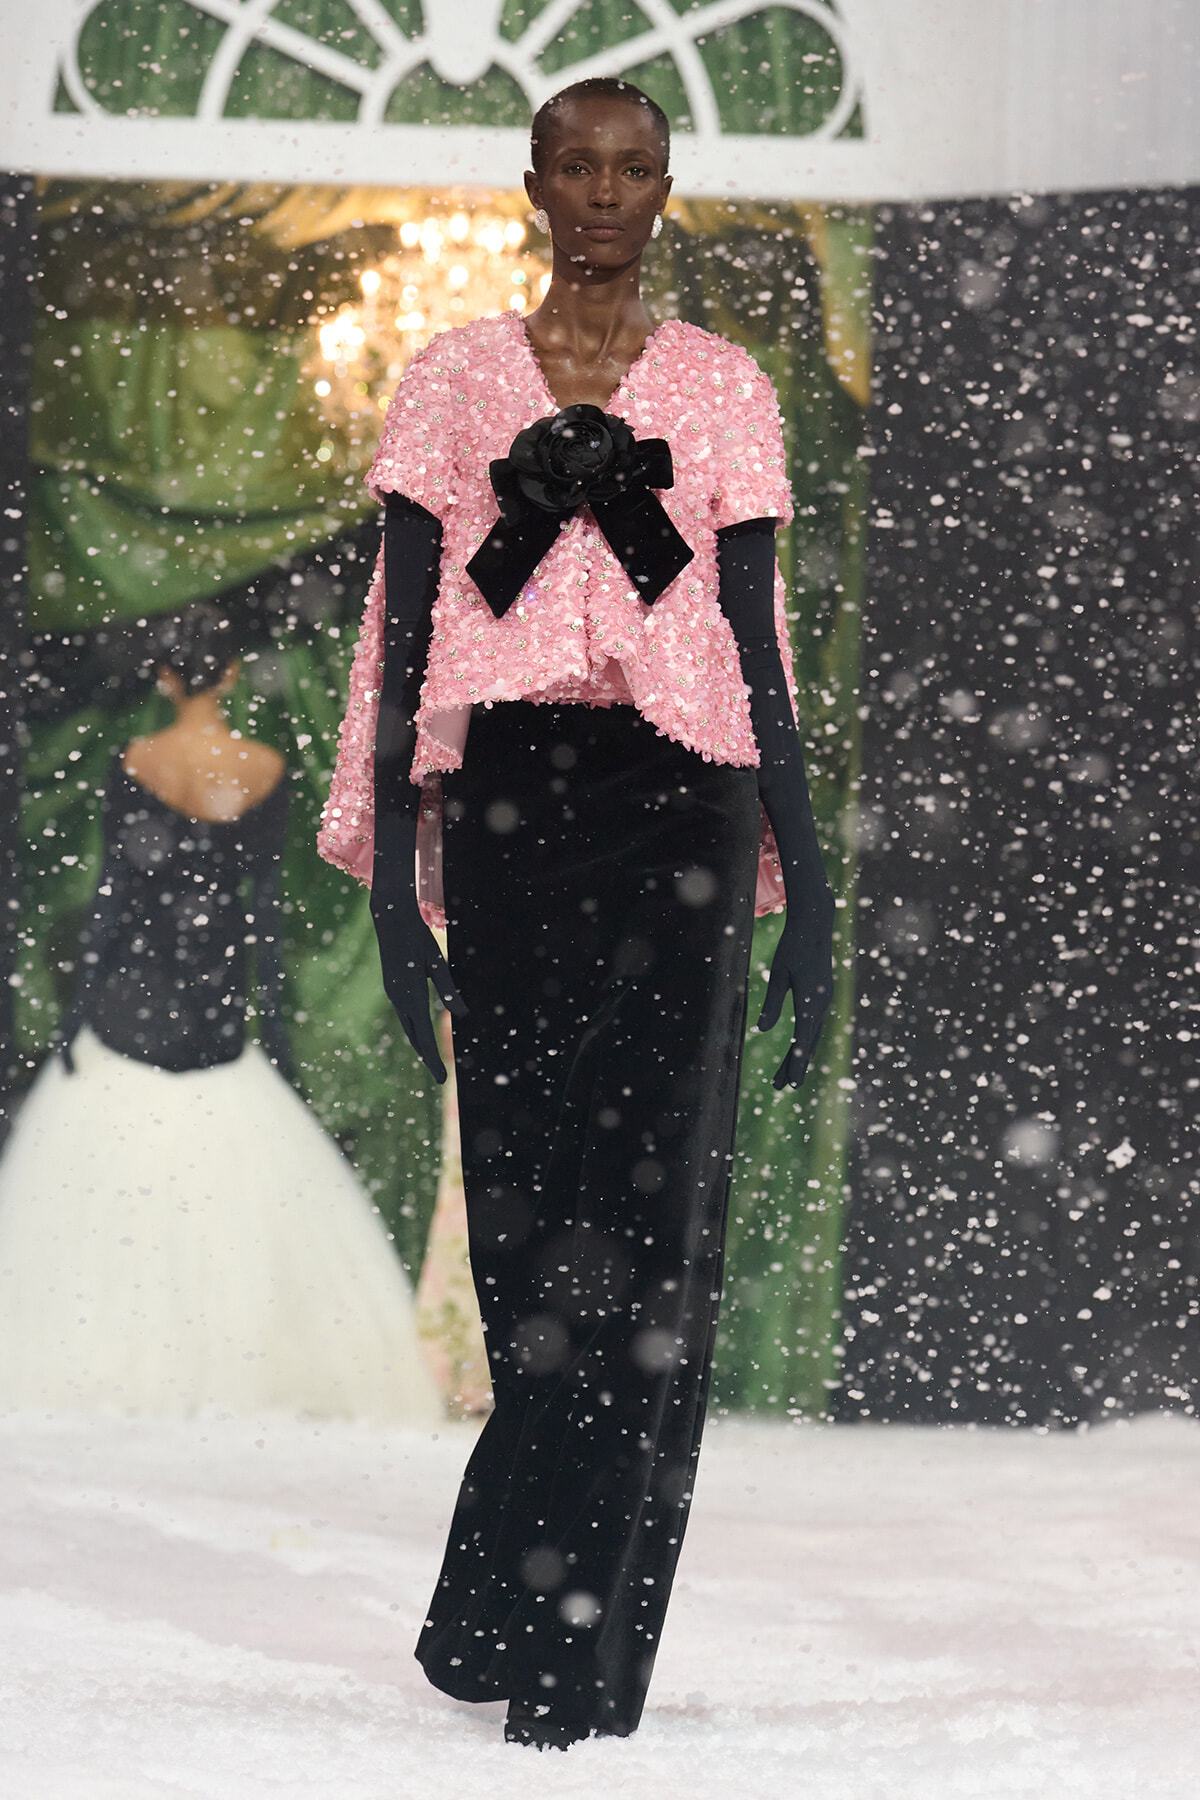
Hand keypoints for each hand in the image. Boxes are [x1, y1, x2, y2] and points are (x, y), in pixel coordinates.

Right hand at [371, 884, 465, 1083]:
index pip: (424, 1036)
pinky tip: (420, 1033)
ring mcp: (393, 993)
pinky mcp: (392, 987)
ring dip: (419, 1044)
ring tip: (432, 1060)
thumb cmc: (417, 937)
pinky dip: (413, 1029)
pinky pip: (404, 1015)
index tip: (443, 1078)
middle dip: (428, 1057)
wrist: (390, 917)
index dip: (434, 1059)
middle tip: (441, 1077)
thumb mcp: (437, 962)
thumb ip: (449, 989)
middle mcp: (398, 998)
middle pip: (414, 1037)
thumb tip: (462, 1014)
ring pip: (408, 1027)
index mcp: (411, 994)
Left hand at [756, 896, 834, 1089]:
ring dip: (799, 1055)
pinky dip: (806, 1041)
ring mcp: (825, 999)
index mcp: (810, 999)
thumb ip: (772, 1002)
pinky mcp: (823, 994)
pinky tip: (798, 1050)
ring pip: (812, 1035)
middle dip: (794, 1065)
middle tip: (781, 1087)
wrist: (816, 923)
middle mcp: (822, 1003)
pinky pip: (815, 1024)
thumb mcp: (778, 974)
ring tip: (784, 1076)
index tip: (792, 1083)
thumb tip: (762, 1029)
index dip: (796, 1062)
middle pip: (808, 1042)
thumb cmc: (793, 946)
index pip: (803, 1038)